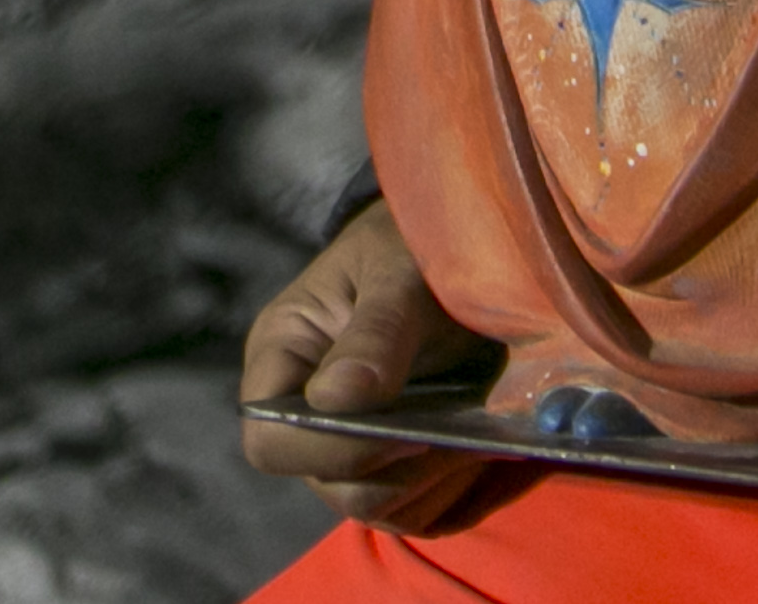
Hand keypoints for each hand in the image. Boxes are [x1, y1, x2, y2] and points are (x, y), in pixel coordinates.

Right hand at [238, 204, 493, 528]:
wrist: (458, 247)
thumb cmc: (413, 245)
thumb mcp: (399, 271)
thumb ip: (376, 330)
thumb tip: (338, 399)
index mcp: (284, 357)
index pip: (271, 439)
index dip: (326, 448)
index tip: (400, 427)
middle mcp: (308, 414)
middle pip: (331, 485)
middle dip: (398, 469)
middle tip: (459, 432)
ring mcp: (352, 444)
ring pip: (378, 506)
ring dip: (433, 483)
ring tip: (479, 435)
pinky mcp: (399, 464)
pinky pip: (420, 511)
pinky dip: (456, 492)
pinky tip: (486, 448)